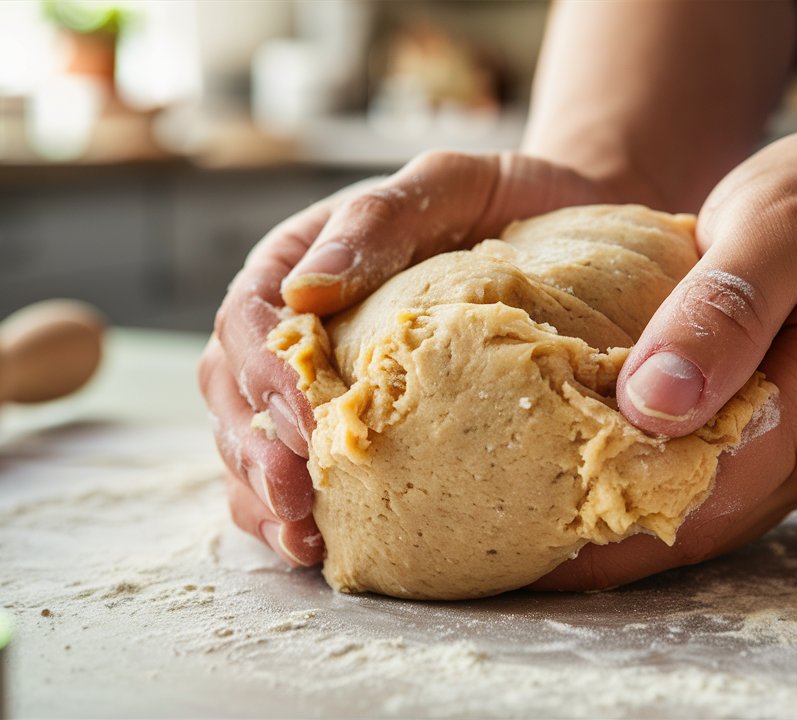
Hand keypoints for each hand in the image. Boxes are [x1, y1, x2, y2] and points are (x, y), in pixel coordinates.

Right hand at [198, 151, 622, 564]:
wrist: (563, 226)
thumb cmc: (502, 199)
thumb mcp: (447, 182)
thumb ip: (379, 220)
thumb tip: (306, 289)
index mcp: (297, 263)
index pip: (248, 319)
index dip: (263, 374)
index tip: (308, 420)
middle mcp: (294, 326)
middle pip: (234, 391)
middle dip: (256, 451)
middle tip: (297, 500)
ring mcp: (317, 381)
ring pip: (252, 441)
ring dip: (265, 496)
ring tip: (303, 541)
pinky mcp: (353, 426)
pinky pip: (301, 472)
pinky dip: (296, 514)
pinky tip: (319, 548)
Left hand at [533, 128, 796, 589]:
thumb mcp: (793, 218)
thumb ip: (726, 306)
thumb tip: (650, 400)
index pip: (690, 493)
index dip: (598, 516)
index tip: (513, 526)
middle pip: (682, 525)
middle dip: (588, 541)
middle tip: (492, 541)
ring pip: (692, 516)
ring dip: (609, 523)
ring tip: (515, 524)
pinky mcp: (784, 439)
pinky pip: (706, 483)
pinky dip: (642, 488)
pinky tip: (581, 478)